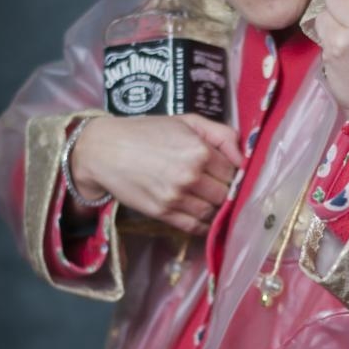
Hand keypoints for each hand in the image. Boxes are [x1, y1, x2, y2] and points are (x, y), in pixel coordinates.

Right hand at [69, 114, 242, 234]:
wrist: (105, 150)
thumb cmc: (147, 131)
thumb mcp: (187, 121)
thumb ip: (221, 134)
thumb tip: (243, 157)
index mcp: (199, 151)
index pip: (234, 171)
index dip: (234, 172)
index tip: (229, 172)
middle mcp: (190, 176)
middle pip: (226, 194)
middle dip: (226, 190)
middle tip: (220, 185)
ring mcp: (176, 198)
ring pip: (213, 212)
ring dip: (216, 208)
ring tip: (209, 198)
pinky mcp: (162, 213)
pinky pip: (194, 226)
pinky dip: (203, 224)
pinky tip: (202, 214)